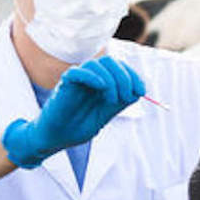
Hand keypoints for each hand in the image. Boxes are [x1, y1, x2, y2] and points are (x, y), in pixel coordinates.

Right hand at [2, 56, 143, 167]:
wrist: (58, 137)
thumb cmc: (79, 126)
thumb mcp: (106, 114)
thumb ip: (120, 102)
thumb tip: (138, 92)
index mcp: (102, 82)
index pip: (120, 68)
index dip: (133, 76)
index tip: (142, 91)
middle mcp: (90, 78)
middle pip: (110, 62)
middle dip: (124, 77)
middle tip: (127, 96)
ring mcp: (78, 80)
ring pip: (96, 64)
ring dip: (110, 79)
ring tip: (111, 99)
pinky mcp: (65, 84)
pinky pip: (77, 72)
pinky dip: (91, 77)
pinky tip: (100, 88)